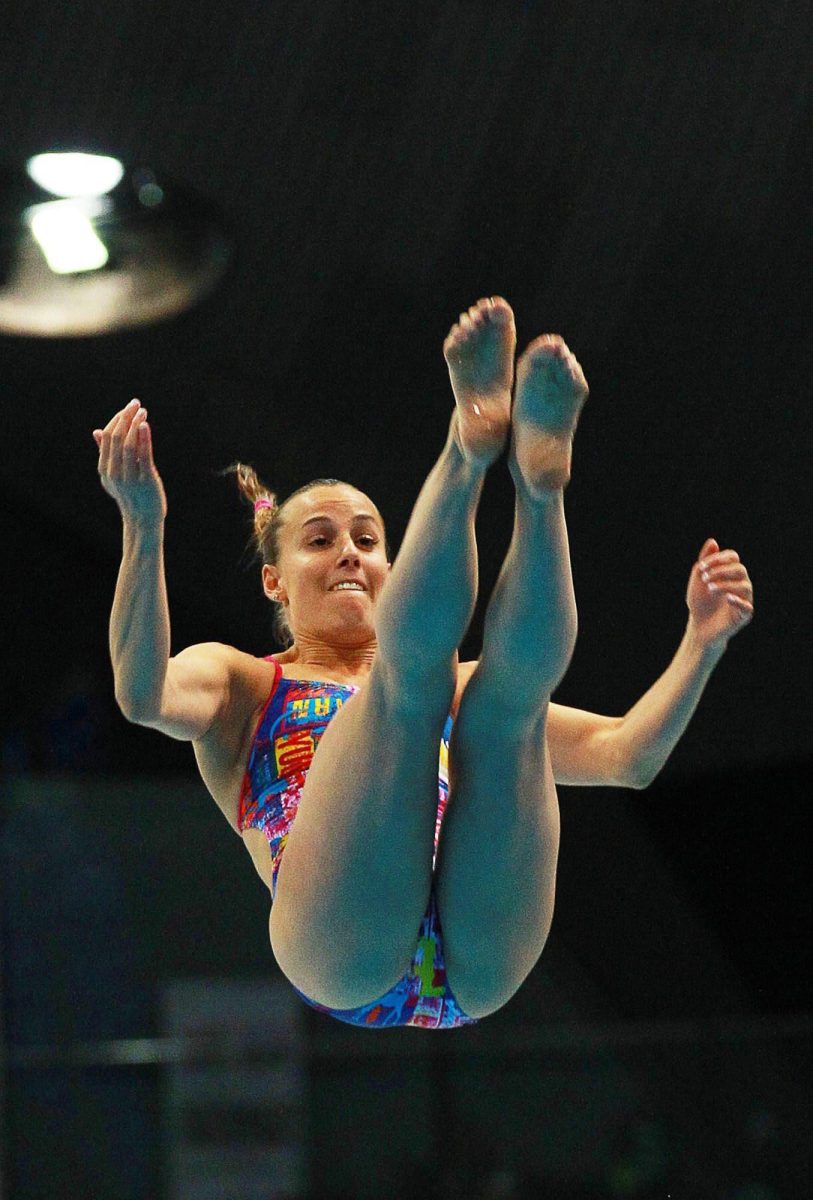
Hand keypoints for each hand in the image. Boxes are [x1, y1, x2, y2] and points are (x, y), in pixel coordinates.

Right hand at [93, 399, 166, 527]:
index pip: (107, 437)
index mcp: (105, 469)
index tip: (128, 408)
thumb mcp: (114, 474)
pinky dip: (144, 439)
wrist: (142, 518)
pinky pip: (144, 456)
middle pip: (116, 438)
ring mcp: (129, 477)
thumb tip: (96, 431)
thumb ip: (106, 453)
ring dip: (135, 425)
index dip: (117, 419)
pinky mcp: (146, 480)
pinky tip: (145, 425)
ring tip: (143, 412)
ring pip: (129, 445)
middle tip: (136, 404)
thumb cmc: (130, 493)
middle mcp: (114, 473)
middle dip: (126, 418)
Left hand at [686, 537, 753, 648]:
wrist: (699, 627)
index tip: (701, 567)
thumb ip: (706, 560)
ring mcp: (744, 600)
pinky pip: (747, 606)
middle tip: (704, 577)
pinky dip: (738, 601)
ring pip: (745, 586)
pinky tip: (726, 598)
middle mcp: (741, 585)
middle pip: (740, 569)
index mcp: (731, 574)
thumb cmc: (700, 602)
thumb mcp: (699, 580)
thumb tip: (713, 541)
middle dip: (721, 570)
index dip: (719, 559)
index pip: (733, 558)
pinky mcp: (744, 616)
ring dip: (726, 584)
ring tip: (710, 588)